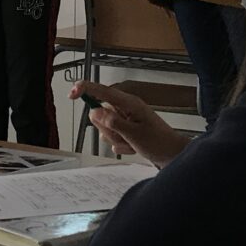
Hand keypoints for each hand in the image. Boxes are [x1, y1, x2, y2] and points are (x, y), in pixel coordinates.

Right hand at [69, 81, 188, 167]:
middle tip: (125, 136)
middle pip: (99, 113)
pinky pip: (111, 137)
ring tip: (132, 143)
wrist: (173, 155)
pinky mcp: (125, 128)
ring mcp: (124, 118)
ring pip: (104, 128)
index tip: (71, 94)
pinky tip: (133, 147)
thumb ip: (112, 122)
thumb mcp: (134, 134)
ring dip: (115, 139)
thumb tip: (93, 111)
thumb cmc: (159, 143)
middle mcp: (124, 107)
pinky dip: (120, 144)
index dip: (84, 89)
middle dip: (107, 129)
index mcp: (128, 102)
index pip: (101, 90)